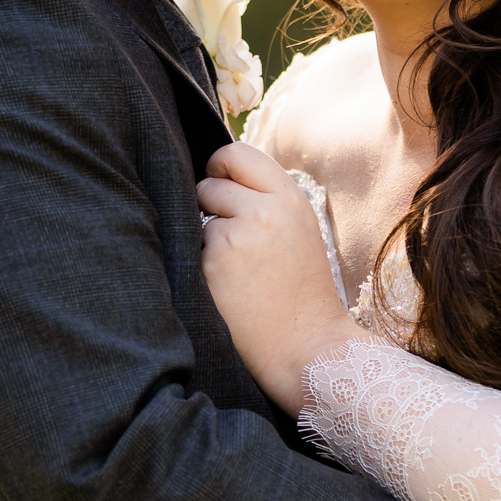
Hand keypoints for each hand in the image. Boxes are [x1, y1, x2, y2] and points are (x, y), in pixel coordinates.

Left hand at [197, 142, 351, 414]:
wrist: (308, 347)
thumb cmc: (301, 293)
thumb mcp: (299, 231)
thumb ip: (267, 200)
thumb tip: (218, 175)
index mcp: (290, 199)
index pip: (237, 152)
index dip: (219, 164)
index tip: (216, 180)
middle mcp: (265, 211)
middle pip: (211, 183)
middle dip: (210, 205)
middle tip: (230, 239)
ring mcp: (236, 236)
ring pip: (198, 218)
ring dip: (207, 240)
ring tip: (237, 272)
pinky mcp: (212, 264)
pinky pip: (193, 249)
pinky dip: (202, 266)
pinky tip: (226, 289)